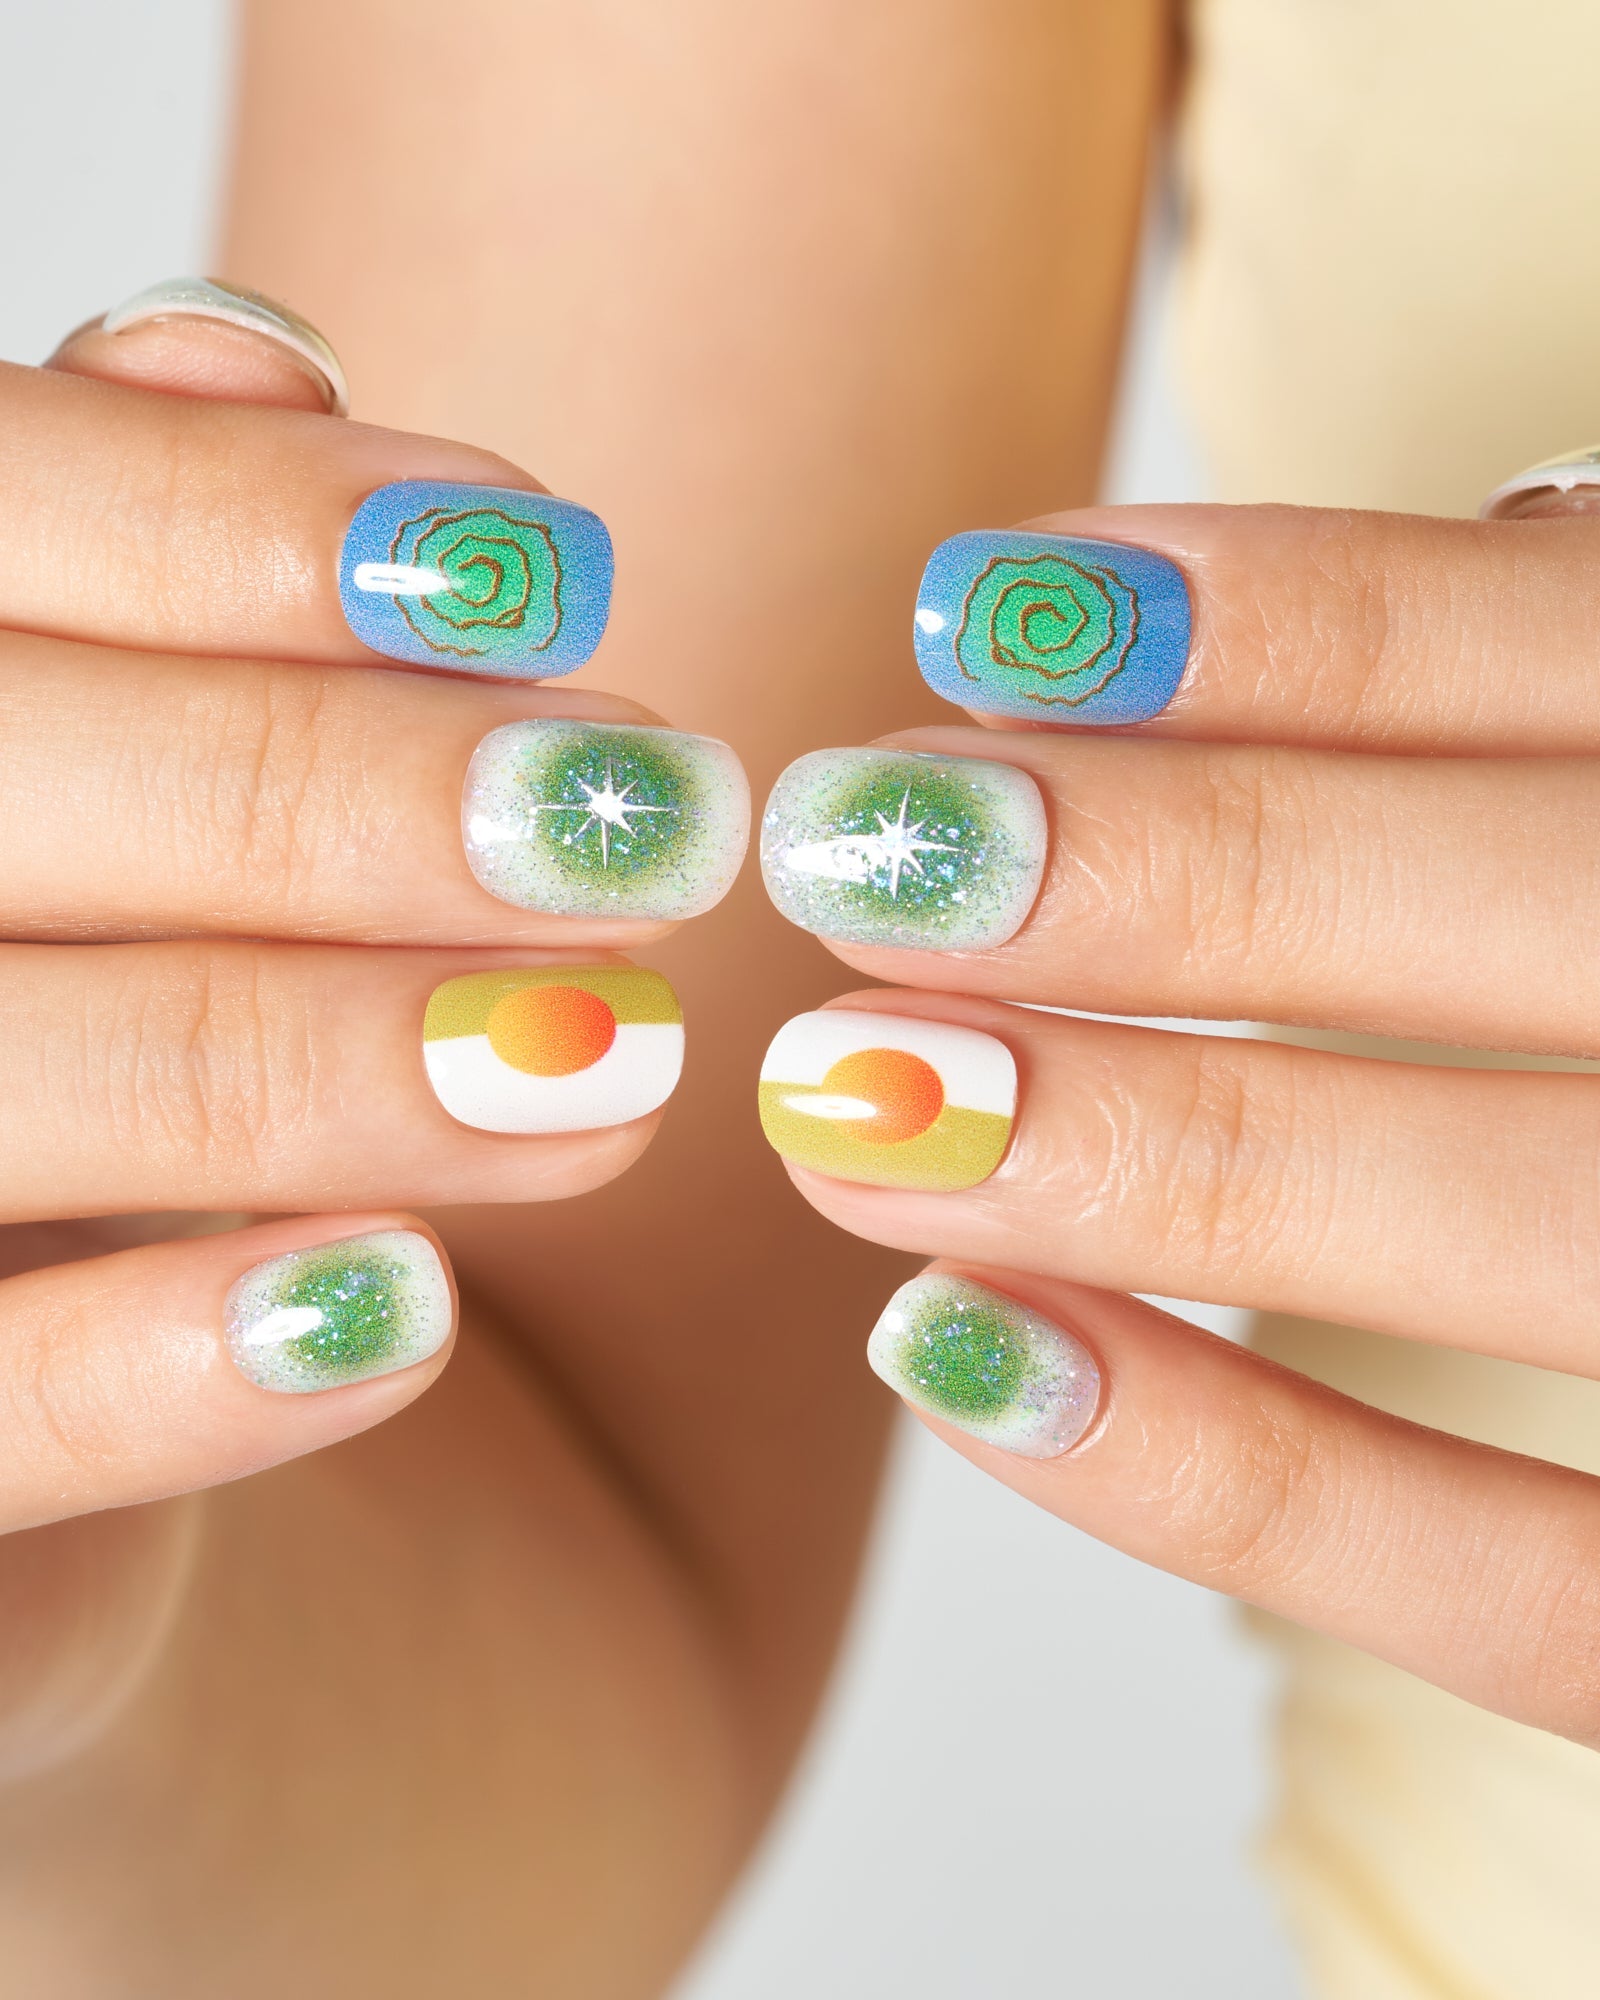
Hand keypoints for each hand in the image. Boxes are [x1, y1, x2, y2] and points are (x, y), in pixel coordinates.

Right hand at [0, 287, 745, 1770]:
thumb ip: (128, 566)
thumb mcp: (104, 774)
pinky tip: (412, 1306)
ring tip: (625, 1059)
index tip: (539, 564)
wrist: (15, 1343)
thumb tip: (239, 337)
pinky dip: (184, 1362)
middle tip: (654, 817)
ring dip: (326, 1064)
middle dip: (335, 795)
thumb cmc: (73, 991)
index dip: (228, 524)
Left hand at [759, 499, 1599, 1744]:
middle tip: (852, 856)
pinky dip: (1231, 1483)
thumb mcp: (1584, 790)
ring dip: (1144, 1152)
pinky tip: (953, 1350)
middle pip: (1549, 908)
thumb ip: (1480, 706)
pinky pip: (1528, 1590)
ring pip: (1520, 1227)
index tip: (974, 620)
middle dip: (1170, 873)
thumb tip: (1066, 644)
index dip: (1289, 621)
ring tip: (844, 1094)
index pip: (1590, 639)